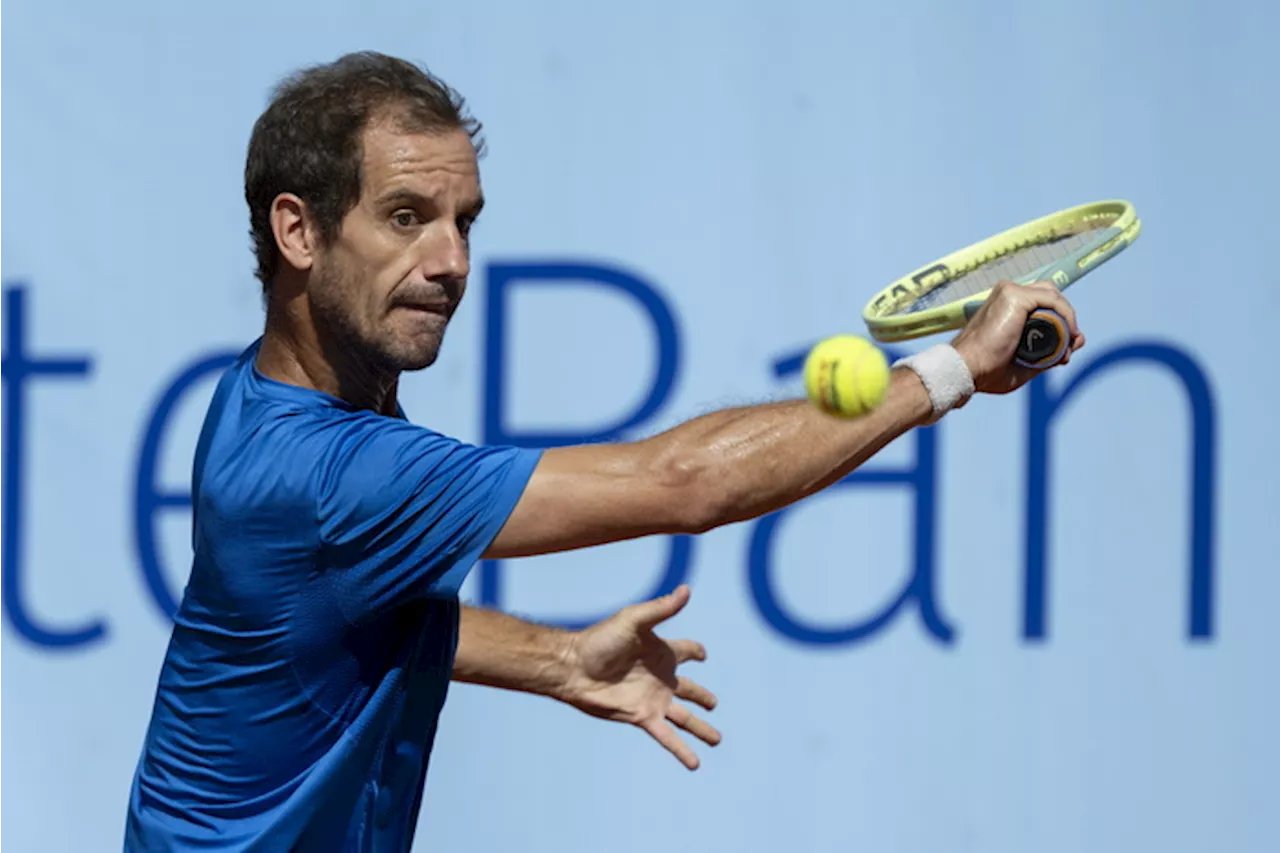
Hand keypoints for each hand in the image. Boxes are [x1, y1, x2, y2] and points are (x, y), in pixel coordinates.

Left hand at [555, 585, 719, 769]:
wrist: (574, 668)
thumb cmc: (600, 640)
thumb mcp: (634, 620)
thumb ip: (662, 608)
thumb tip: (687, 589)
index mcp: (662, 652)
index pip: (687, 651)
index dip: (696, 652)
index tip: (702, 654)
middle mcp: (660, 678)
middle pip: (690, 690)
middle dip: (703, 697)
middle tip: (714, 704)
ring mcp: (654, 700)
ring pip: (685, 718)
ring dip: (701, 729)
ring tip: (717, 740)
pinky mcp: (643, 717)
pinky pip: (668, 736)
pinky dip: (682, 751)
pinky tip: (695, 763)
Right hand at [951, 279, 1086, 393]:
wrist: (966, 370)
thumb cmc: (986, 371)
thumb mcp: (1025, 362)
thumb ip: (1051, 351)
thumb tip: (1078, 341)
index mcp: (1004, 305)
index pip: (1041, 301)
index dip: (1059, 320)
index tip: (1065, 347)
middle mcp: (1006, 294)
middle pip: (1049, 294)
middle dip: (1065, 317)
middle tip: (1068, 345)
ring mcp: (1010, 292)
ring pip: (1053, 295)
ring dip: (1067, 318)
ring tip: (1067, 344)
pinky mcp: (1015, 296)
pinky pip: (1052, 300)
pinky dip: (1066, 315)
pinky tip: (1068, 333)